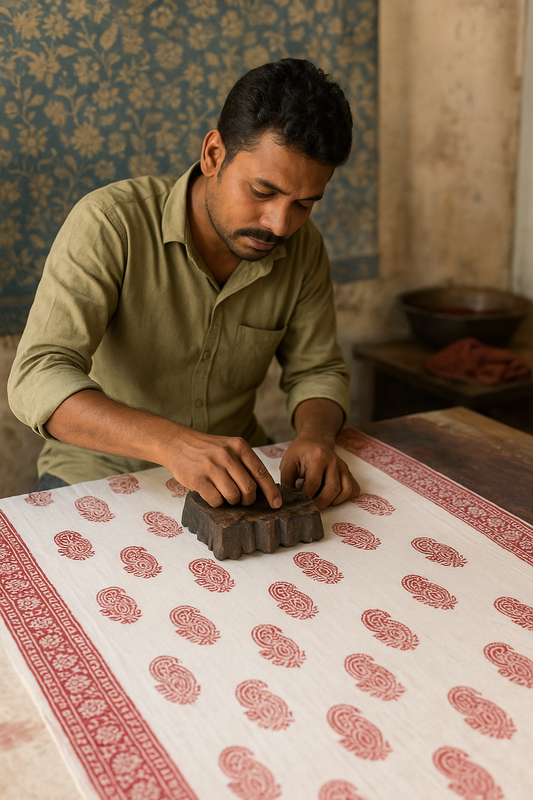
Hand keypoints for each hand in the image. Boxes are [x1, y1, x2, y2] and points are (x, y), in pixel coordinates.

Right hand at [167, 428, 281, 508]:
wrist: (177, 443)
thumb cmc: (207, 450)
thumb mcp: (229, 447)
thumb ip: (244, 463)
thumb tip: (263, 489)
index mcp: (239, 446)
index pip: (261, 472)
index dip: (271, 491)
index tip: (276, 503)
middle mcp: (227, 455)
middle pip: (249, 489)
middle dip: (248, 500)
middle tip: (242, 500)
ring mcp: (211, 467)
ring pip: (233, 496)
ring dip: (231, 502)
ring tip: (224, 494)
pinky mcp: (198, 479)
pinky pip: (216, 500)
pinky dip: (217, 503)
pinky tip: (212, 494)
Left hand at [280, 434, 359, 509]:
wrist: (314, 440)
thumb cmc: (300, 452)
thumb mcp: (288, 463)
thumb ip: (286, 481)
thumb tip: (286, 500)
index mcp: (318, 457)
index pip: (314, 483)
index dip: (306, 498)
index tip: (299, 505)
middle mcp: (334, 462)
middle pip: (332, 489)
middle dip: (320, 503)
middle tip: (310, 509)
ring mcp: (343, 467)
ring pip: (345, 491)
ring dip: (333, 501)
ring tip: (320, 501)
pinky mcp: (348, 472)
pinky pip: (352, 489)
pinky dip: (344, 498)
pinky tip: (332, 497)